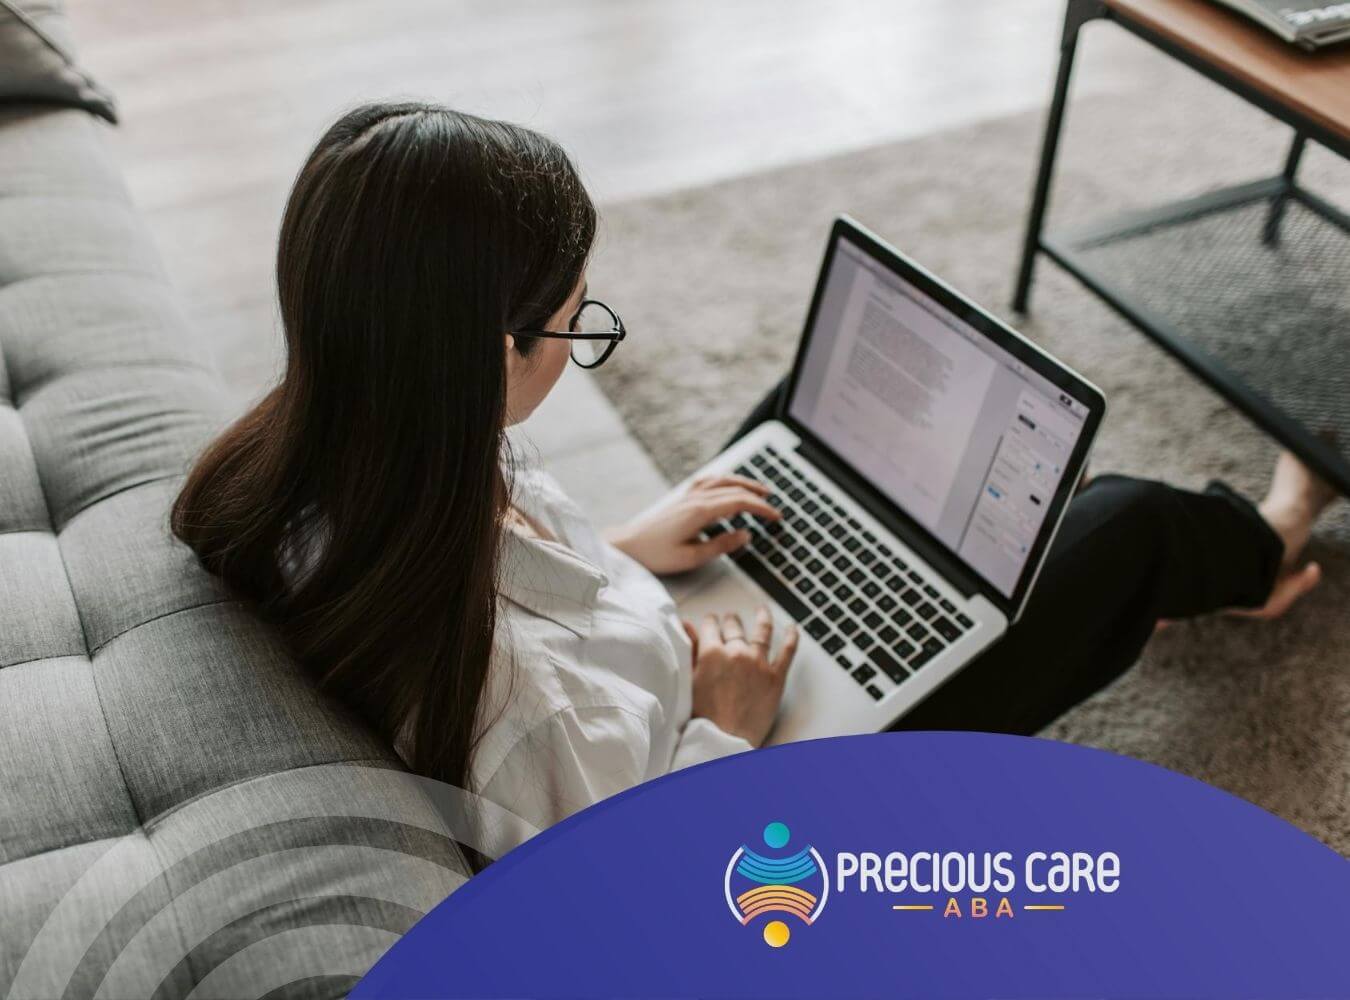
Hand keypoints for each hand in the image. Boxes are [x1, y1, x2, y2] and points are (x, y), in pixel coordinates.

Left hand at [606, 474, 779, 574]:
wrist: (628, 545)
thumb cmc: (655, 554)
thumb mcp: (691, 557)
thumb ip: (721, 545)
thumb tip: (745, 535)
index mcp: (700, 512)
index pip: (739, 503)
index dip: (761, 509)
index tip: (776, 516)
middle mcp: (695, 498)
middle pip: (734, 489)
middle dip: (758, 496)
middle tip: (774, 507)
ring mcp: (688, 495)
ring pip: (722, 480)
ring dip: (744, 483)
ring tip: (760, 490)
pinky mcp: (682, 498)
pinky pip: (709, 481)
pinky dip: (725, 480)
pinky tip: (730, 484)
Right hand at [686, 607, 797, 746]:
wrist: (723, 741)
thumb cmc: (703, 717)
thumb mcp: (690, 680)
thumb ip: (690, 650)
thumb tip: (687, 626)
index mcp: (711, 652)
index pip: (711, 626)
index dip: (710, 622)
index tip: (711, 621)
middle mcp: (736, 652)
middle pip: (734, 626)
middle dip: (731, 621)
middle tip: (731, 619)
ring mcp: (758, 663)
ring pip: (762, 631)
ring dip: (762, 618)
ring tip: (762, 611)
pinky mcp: (776, 677)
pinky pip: (787, 651)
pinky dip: (791, 637)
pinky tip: (793, 629)